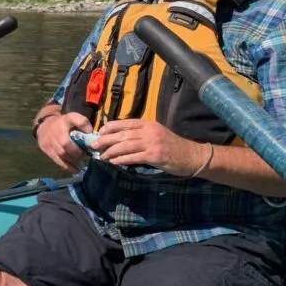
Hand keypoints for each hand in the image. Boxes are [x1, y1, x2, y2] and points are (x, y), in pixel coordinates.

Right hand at [36, 112, 92, 174]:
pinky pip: (58, 160)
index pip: (74, 118)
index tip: (89, 133)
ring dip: (73, 159)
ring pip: (62, 153)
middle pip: (66, 143)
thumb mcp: (73, 119)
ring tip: (80, 160)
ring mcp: (49, 140)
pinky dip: (67, 166)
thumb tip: (91, 134)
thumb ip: (83, 124)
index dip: (83, 125)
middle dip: (77, 151)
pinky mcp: (46, 149)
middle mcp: (56, 130)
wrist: (44, 125)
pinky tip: (75, 170)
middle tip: (84, 154)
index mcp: (65, 120)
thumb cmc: (63, 124)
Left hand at [92, 120, 208, 176]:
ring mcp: (152, 143)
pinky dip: (121, 160)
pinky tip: (113, 162)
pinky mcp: (154, 156)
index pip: (125, 123)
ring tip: (101, 156)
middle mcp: (149, 131)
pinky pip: (133, 157)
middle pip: (122, 134)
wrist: (192, 156)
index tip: (99, 132)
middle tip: (93, 145)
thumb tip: (120, 138)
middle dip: (105, 140)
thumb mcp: (156, 134)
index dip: (110, 127)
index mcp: (148, 124)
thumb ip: (141, 134)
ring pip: (125, 146)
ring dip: (111, 151)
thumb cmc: (172, 146)